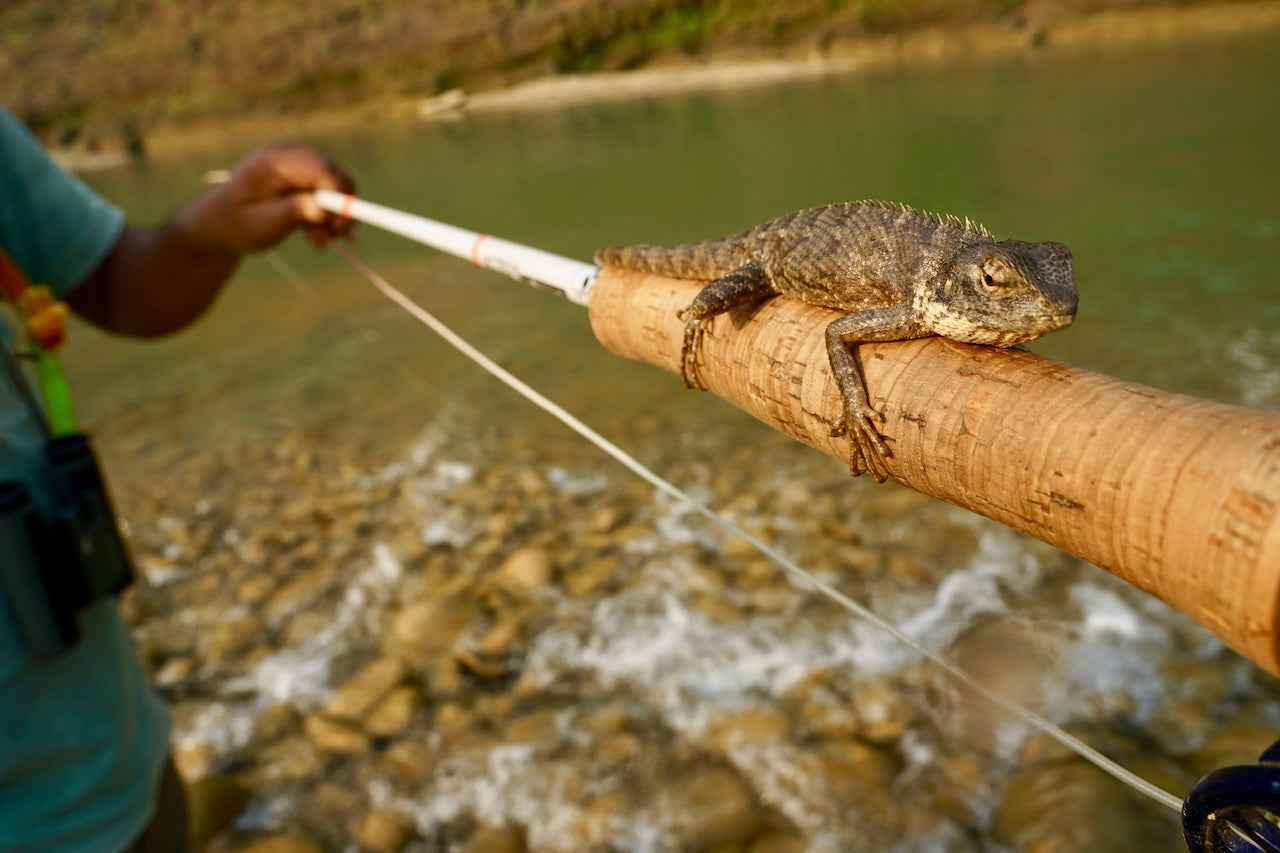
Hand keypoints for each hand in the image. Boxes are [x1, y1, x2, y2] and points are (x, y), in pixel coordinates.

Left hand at [186, 143, 356, 254]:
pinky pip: (330, 197)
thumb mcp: (260, 224)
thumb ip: (291, 213)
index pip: (322, 169)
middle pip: (336, 176)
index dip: (339, 197)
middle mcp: (291, 156)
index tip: (340, 228)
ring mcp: (299, 166)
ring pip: (337, 189)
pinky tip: (317, 237)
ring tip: (321, 243)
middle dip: (342, 210)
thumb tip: (321, 209)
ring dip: (335, 219)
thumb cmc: (236, 224)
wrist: (222, 224)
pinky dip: (328, 219)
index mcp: (275, 160)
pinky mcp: (305, 179)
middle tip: (340, 238)